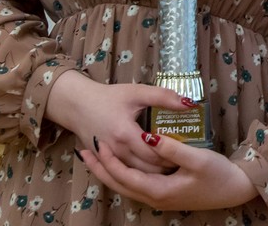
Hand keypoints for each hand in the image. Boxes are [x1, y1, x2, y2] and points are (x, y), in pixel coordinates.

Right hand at [44, 70, 190, 172]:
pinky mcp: (104, 162)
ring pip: (136, 175)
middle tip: (183, 162)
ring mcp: (109, 159)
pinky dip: (140, 173)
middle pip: (147, 169)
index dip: (172, 156)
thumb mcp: (136, 92)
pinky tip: (152, 167)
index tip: (188, 153)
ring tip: (171, 166)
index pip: (155, 154)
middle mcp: (117, 152)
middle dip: (166, 168)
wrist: (77, 104)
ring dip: (154, 173)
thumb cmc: (109, 97)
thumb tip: (189, 103)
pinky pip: (125, 172)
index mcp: (126, 135)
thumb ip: (163, 97)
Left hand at [78, 131, 257, 210]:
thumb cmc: (218, 174)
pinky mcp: (164, 194)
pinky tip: (119, 164)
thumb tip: (149, 137)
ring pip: (125, 187)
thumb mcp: (197, 159)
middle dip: (100, 169)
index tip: (97, 143)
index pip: (124, 177)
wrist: (235, 190)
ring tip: (94, 157)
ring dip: (108, 172)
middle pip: (118, 185)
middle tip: (84, 151)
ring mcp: (159, 198)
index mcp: (159, 190)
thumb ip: (172, 148)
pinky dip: (121, 175)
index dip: (108, 161)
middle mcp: (154, 198)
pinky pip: (134, 185)